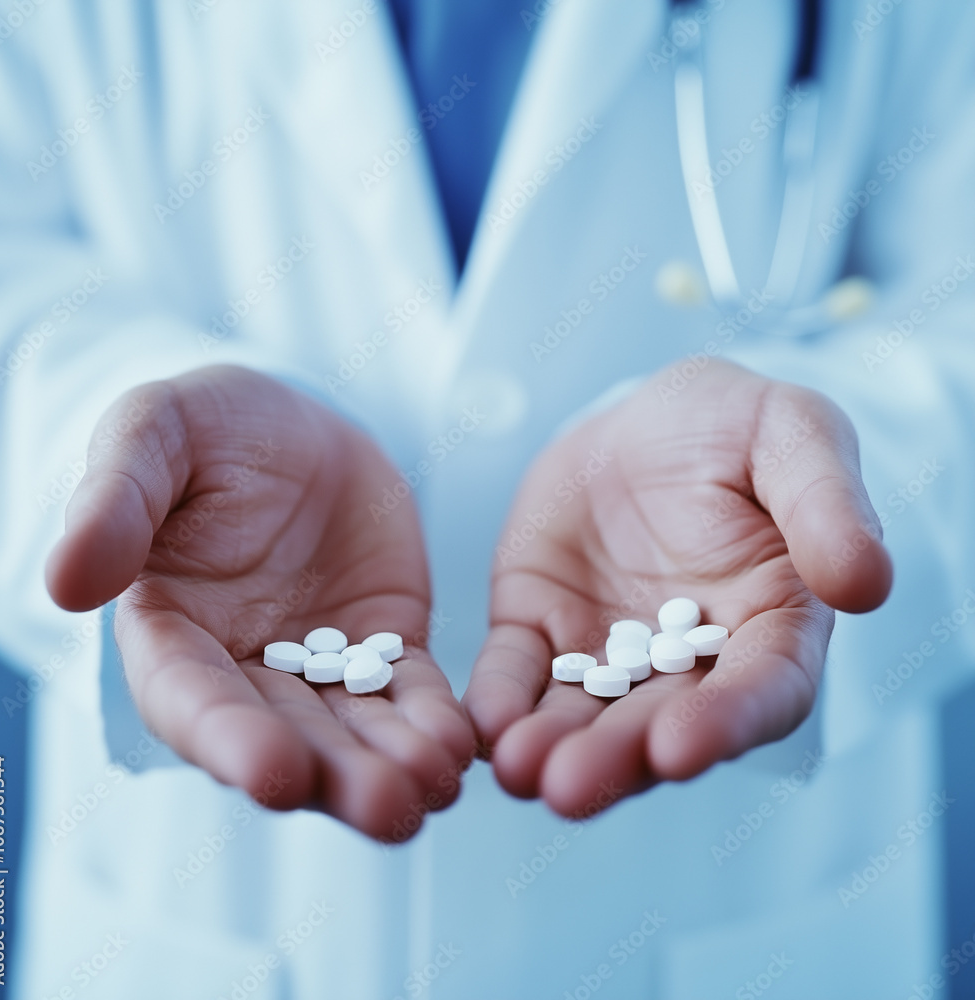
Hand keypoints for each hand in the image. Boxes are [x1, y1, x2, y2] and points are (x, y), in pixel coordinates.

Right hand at [46, 365, 473, 840]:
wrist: (292, 425)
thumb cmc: (207, 428)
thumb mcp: (153, 437)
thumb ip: (115, 504)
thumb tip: (65, 582)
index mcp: (172, 634)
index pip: (192, 701)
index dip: (229, 741)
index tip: (275, 774)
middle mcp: (244, 669)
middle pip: (285, 738)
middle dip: (334, 776)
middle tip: (386, 808)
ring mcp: (319, 665)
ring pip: (354, 730)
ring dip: (393, 766)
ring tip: (435, 789)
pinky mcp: (383, 645)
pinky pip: (409, 691)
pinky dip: (432, 721)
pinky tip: (461, 746)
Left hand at [463, 360, 891, 816]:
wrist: (642, 419)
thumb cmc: (734, 425)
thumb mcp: (794, 436)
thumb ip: (827, 506)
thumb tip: (865, 584)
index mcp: (769, 623)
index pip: (761, 689)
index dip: (726, 723)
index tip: (682, 749)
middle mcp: (688, 659)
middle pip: (660, 722)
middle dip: (619, 758)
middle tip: (572, 788)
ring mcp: (608, 650)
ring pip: (584, 713)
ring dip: (552, 748)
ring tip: (518, 771)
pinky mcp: (541, 627)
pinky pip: (519, 671)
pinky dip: (501, 700)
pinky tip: (481, 725)